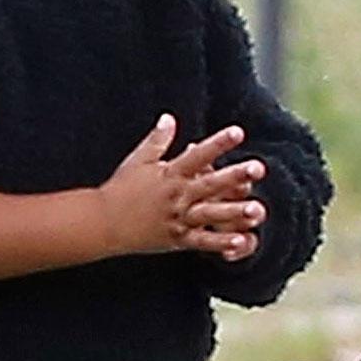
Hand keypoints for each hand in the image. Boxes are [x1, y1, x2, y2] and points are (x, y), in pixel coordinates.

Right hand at [96, 116, 263, 261]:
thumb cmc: (120, 189)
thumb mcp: (137, 161)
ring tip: (258, 210)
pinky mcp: (177, 239)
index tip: (239, 131)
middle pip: (210, 183)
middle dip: (234, 176)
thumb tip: (169, 118)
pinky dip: (221, 243)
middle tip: (259, 167)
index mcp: (169, 174)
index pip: (198, 155)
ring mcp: (178, 218)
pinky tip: (242, 240)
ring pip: (211, 214)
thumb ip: (157, 140)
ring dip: (235, 212)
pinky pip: (202, 241)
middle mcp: (177, 195)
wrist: (102, 223)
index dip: (218, 143)